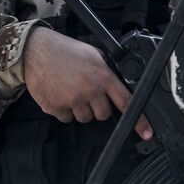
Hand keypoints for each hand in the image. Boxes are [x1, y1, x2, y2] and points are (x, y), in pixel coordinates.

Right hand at [24, 26, 151, 139]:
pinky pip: (66, 118)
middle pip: (103, 114)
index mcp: (104, 77)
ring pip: (85, 118)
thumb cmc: (66, 51)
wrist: (37, 51)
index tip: (146, 132)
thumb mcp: (95, 55)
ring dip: (80, 109)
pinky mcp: (55, 107)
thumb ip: (107, 71)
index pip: (126, 102)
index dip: (138, 120)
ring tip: (72, 90)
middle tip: (89, 94)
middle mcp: (90, 90)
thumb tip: (118, 85)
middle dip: (98, 107)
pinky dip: (64, 110)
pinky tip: (60, 94)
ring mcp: (72, 100)